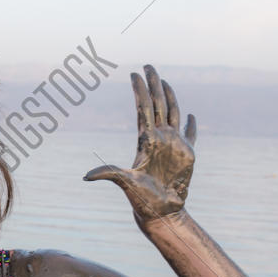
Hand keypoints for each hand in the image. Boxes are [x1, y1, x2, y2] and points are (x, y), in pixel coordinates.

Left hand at [83, 64, 195, 221]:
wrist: (161, 211)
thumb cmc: (142, 198)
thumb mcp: (125, 183)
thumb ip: (108, 174)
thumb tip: (86, 176)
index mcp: (146, 140)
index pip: (143, 109)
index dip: (139, 91)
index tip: (133, 74)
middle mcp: (160, 138)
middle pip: (157, 104)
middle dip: (154, 84)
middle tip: (149, 65)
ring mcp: (173, 144)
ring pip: (172, 113)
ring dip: (169, 96)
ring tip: (164, 80)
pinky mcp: (187, 154)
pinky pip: (191, 135)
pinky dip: (191, 124)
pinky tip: (190, 115)